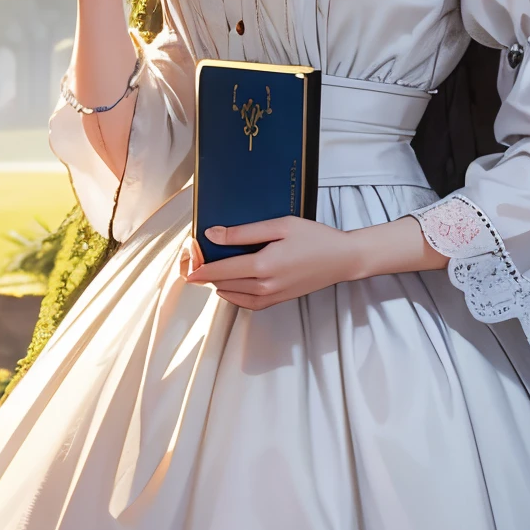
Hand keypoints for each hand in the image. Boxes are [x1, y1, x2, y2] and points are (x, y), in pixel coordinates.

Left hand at [182, 217, 360, 308]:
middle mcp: (265, 285)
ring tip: (211, 271)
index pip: (220, 270)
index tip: (186, 265)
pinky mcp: (279, 300)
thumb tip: (214, 235)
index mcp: (263, 265)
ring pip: (233, 295)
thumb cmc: (315, 238)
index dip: (199, 268)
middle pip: (224, 283)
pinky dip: (235, 296)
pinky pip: (248, 304)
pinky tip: (231, 286)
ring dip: (219, 284)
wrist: (342, 259)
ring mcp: (272, 296)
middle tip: (196, 262)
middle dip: (207, 274)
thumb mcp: (280, 225)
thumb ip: (244, 232)